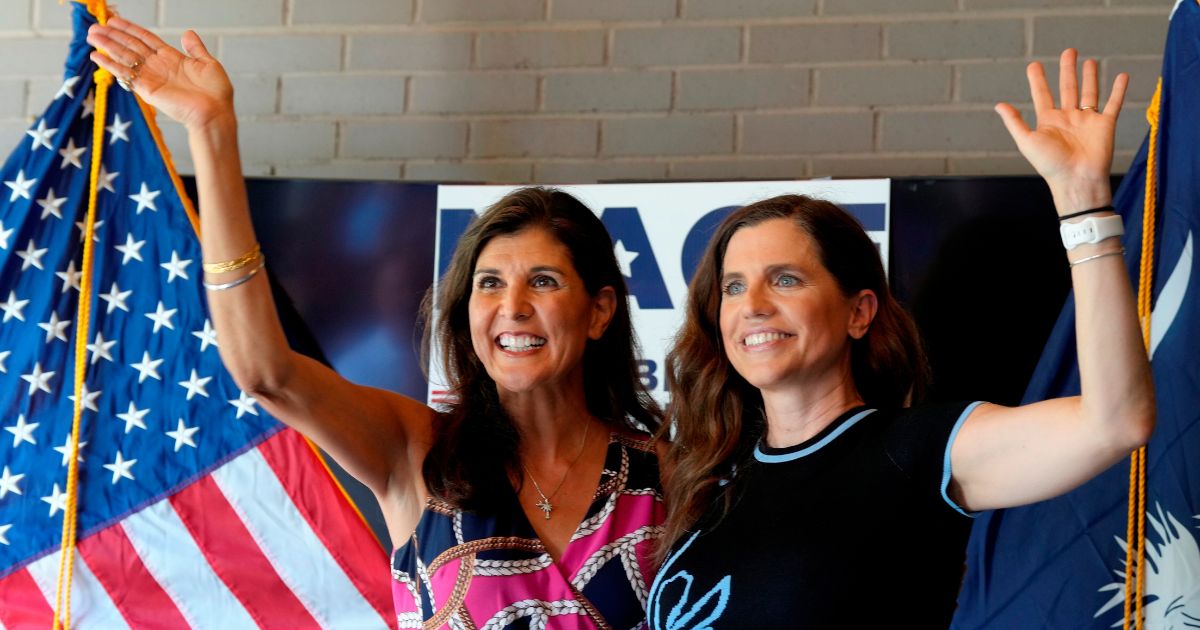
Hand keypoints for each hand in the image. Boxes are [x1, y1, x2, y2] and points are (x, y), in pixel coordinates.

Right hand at [87, 17, 233, 130]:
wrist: (215, 112)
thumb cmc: (216, 92)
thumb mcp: (208, 64)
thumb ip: (195, 48)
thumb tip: (188, 33)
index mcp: (172, 58)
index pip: (145, 39)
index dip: (129, 29)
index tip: (114, 20)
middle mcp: (158, 66)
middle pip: (130, 46)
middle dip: (113, 36)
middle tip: (94, 27)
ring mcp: (151, 77)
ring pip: (125, 57)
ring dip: (107, 46)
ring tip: (91, 35)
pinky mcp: (147, 89)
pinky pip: (125, 74)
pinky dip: (110, 65)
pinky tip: (97, 56)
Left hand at [995, 49, 1129, 213]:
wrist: (1076, 180)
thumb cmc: (1050, 164)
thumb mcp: (1027, 141)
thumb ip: (1015, 122)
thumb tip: (999, 105)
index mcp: (1048, 121)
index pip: (1042, 94)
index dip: (1037, 80)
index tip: (1033, 65)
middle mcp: (1068, 118)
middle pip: (1067, 88)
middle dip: (1067, 70)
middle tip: (1069, 51)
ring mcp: (1087, 120)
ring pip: (1089, 92)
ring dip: (1089, 77)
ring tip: (1088, 61)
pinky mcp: (1105, 124)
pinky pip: (1113, 103)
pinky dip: (1118, 90)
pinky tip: (1122, 75)